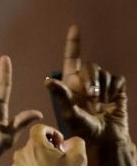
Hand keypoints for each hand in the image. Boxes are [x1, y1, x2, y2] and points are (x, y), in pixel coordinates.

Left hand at [4, 124, 86, 165]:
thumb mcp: (79, 158)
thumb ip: (75, 142)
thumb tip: (67, 141)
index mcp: (35, 146)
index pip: (38, 129)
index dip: (49, 132)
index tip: (57, 142)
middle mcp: (19, 156)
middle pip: (30, 148)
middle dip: (42, 152)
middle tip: (54, 164)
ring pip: (22, 165)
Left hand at [47, 25, 129, 148]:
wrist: (105, 138)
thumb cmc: (83, 129)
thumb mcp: (69, 113)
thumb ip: (61, 96)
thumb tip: (48, 80)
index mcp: (71, 83)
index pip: (72, 58)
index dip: (74, 42)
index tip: (75, 28)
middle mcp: (85, 80)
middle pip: (90, 65)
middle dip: (90, 80)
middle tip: (90, 97)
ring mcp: (102, 83)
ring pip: (103, 71)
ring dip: (101, 88)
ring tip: (98, 106)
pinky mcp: (117, 87)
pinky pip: (116, 79)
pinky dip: (113, 91)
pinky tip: (110, 103)